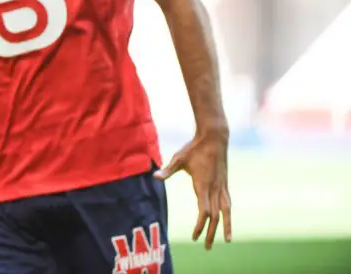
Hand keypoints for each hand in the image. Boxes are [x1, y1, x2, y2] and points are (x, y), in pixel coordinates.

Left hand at [156, 129, 231, 249]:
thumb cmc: (194, 148)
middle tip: (206, 247)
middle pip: (215, 216)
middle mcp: (215, 188)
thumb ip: (167, 170)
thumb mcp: (178, 158)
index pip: (204, 211)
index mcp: (203, 185)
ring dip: (226, 227)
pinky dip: (229, 214)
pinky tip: (228, 221)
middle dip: (211, 233)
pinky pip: (228, 203)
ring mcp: (222, 186)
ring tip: (227, 241)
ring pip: (226, 211)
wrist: (215, 138)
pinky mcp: (225, 183)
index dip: (200, 225)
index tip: (195, 237)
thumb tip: (154, 177)